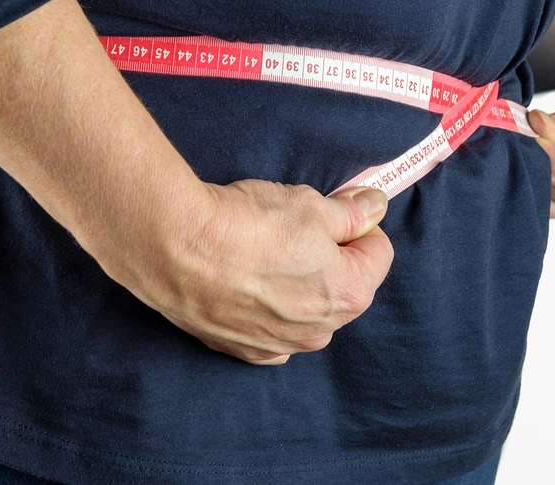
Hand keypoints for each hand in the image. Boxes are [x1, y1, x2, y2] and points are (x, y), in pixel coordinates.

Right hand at [97, 179, 393, 365]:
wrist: (175, 247)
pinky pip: (268, 328)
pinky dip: (263, 306)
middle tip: (293, 227)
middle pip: (344, 284)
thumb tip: (374, 206)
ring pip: (305, 308)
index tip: (333, 210)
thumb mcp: (311, 204)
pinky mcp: (240, 350)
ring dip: (295, 282)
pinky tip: (243, 281)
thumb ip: (350, 213)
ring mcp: (278, 346)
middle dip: (330, 256)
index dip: (358, 224)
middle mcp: (319, 331)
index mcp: (350, 294)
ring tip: (262, 251)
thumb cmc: (249, 224)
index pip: (378, 252)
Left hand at [528, 66, 554, 218]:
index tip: (526, 118)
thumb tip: (534, 128)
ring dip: (533, 161)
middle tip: (533, 122)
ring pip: (539, 188)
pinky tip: (547, 150)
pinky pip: (541, 194)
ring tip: (551, 133)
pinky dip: (535, 171)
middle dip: (532, 152)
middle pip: (546, 181)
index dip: (535, 143)